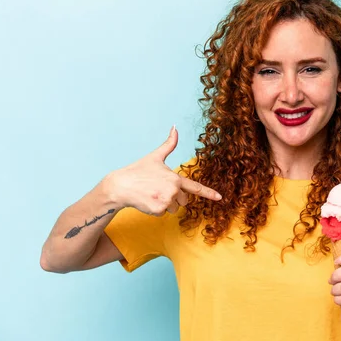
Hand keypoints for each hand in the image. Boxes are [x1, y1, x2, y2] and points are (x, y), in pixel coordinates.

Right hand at [104, 126, 220, 214]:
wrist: (121, 185)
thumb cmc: (138, 171)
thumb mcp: (155, 157)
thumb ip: (169, 144)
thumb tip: (175, 127)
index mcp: (175, 178)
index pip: (195, 187)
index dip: (209, 193)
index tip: (220, 197)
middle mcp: (173, 190)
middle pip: (184, 201)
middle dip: (174, 198)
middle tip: (158, 190)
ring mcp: (166, 201)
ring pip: (174, 209)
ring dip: (165, 205)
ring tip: (152, 195)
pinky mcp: (158, 210)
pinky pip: (163, 214)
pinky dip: (156, 209)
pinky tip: (147, 201)